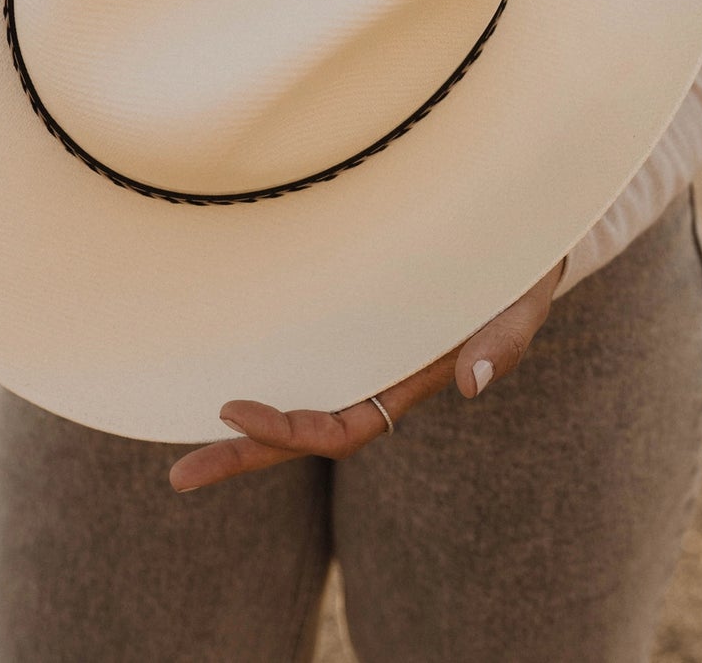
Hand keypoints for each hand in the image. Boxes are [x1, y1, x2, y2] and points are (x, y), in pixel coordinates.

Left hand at [167, 257, 568, 491]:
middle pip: (303, 432)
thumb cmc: (520, 266)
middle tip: (179, 479)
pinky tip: (218, 364)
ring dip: (244, 423)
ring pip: (296, 393)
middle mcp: (377, 373)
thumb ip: (502, 341)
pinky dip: (263, 363)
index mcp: (408, 382)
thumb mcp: (523, 301)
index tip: (232, 409)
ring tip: (179, 449)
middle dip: (245, 455)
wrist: (518, 222)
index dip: (287, 431)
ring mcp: (361, 346)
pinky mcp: (350, 311)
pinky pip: (300, 348)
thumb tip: (469, 385)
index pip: (341, 431)